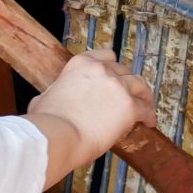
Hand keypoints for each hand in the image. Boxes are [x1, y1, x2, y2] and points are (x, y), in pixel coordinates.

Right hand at [27, 52, 150, 181]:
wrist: (57, 136)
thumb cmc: (46, 122)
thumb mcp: (44, 97)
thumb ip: (55, 92)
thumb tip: (51, 98)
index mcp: (80, 64)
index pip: (105, 55)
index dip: (113, 68)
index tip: (115, 76)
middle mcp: (102, 70)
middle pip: (124, 71)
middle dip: (128, 83)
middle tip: (130, 94)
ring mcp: (118, 87)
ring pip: (140, 85)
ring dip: (144, 96)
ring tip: (146, 106)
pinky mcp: (130, 106)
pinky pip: (146, 109)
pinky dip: (148, 115)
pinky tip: (148, 123)